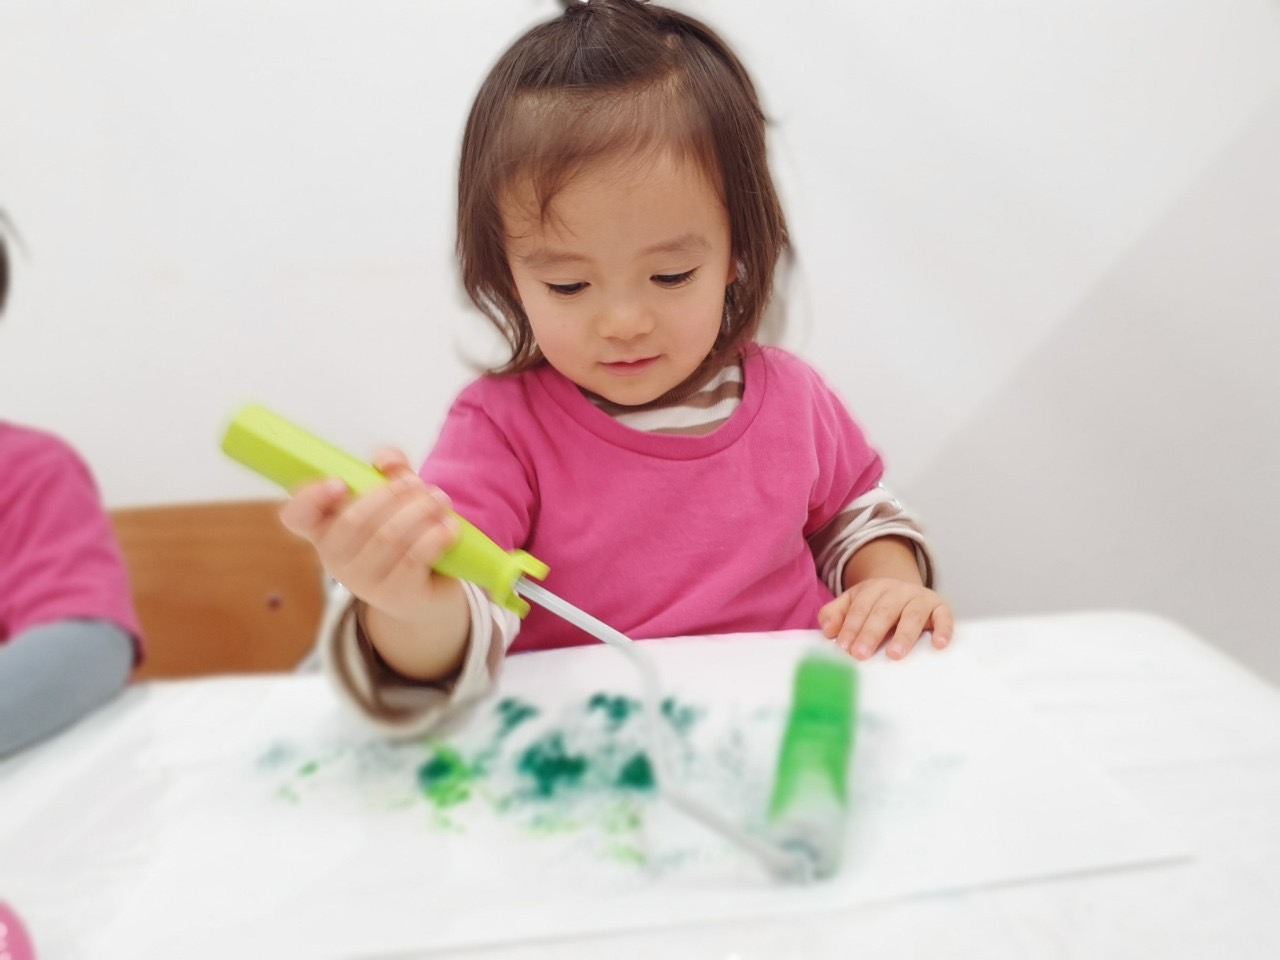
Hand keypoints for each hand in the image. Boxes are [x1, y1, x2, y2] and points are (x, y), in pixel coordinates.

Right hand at [278, 448, 460, 624]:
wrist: (424, 593)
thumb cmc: (402, 535)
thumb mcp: (395, 498)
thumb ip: (390, 470)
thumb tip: (388, 461)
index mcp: (324, 530)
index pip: (297, 516)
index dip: (310, 497)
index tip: (339, 482)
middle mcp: (335, 558)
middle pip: (354, 521)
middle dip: (391, 495)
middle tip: (419, 485)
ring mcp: (363, 582)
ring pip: (388, 537)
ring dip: (419, 512)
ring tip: (440, 500)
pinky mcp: (394, 595)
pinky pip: (414, 559)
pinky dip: (435, 536)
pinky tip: (449, 526)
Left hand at [818, 578, 952, 660]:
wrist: (906, 592)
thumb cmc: (875, 605)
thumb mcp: (851, 604)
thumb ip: (834, 614)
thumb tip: (827, 631)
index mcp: (873, 589)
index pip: (860, 607)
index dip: (851, 626)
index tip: (844, 646)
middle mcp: (897, 590)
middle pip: (883, 611)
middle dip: (871, 632)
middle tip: (861, 654)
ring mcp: (919, 598)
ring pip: (912, 615)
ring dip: (903, 634)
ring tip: (894, 654)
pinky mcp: (940, 607)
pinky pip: (944, 617)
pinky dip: (943, 629)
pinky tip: (938, 644)